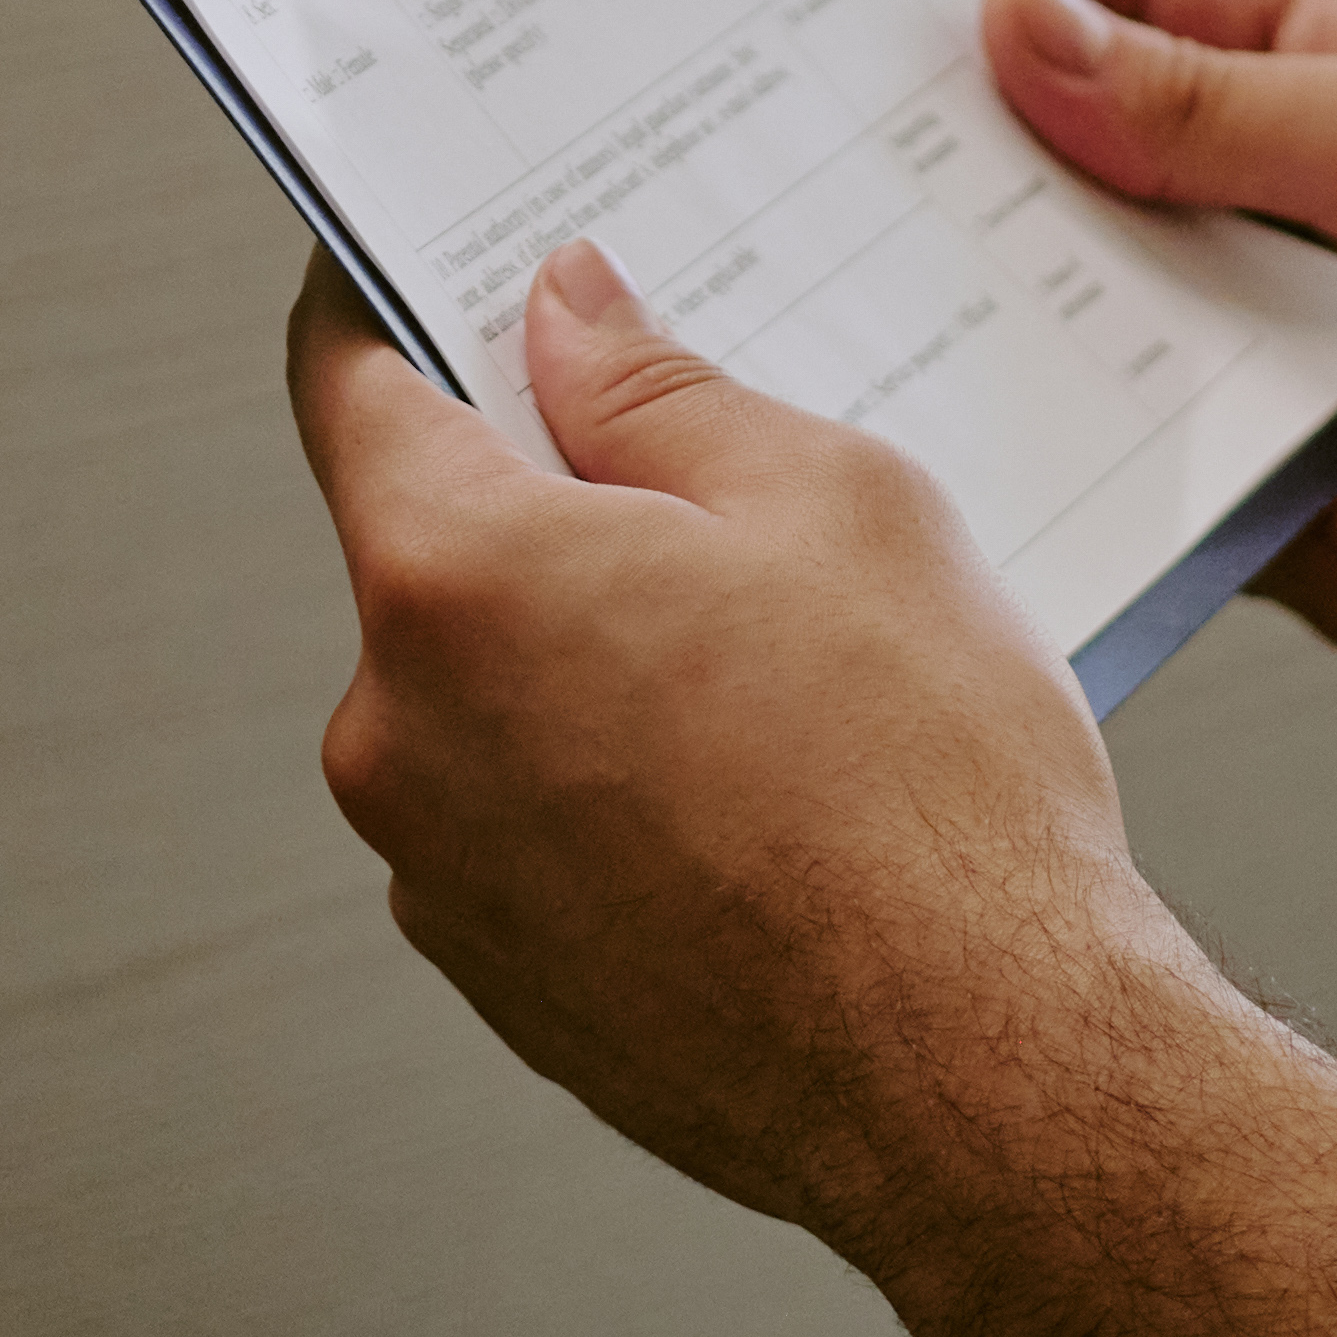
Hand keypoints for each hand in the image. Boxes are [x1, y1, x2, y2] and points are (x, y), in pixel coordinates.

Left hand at [286, 241, 1188, 1236]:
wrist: (988, 1077)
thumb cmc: (926, 790)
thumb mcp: (831, 499)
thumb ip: (657, 392)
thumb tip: (566, 320)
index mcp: (452, 579)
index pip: (348, 381)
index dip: (391, 296)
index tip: (434, 259)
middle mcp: (400, 735)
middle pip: (435, 543)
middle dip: (552, 494)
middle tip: (712, 478)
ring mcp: (442, 878)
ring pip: (494, 690)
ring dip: (593, 647)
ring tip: (782, 663)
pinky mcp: (506, 984)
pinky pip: (531, 818)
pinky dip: (614, 775)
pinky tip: (765, 784)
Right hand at [979, 0, 1336, 686]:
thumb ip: (1219, 106)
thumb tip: (1013, 27)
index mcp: (1278, 59)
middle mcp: (1234, 202)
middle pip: (1024, 179)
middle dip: (924, 191)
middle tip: (799, 206)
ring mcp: (1236, 357)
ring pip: (1060, 358)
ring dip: (1046, 375)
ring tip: (1051, 387)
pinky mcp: (1266, 506)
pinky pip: (1167, 513)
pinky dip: (1215, 515)